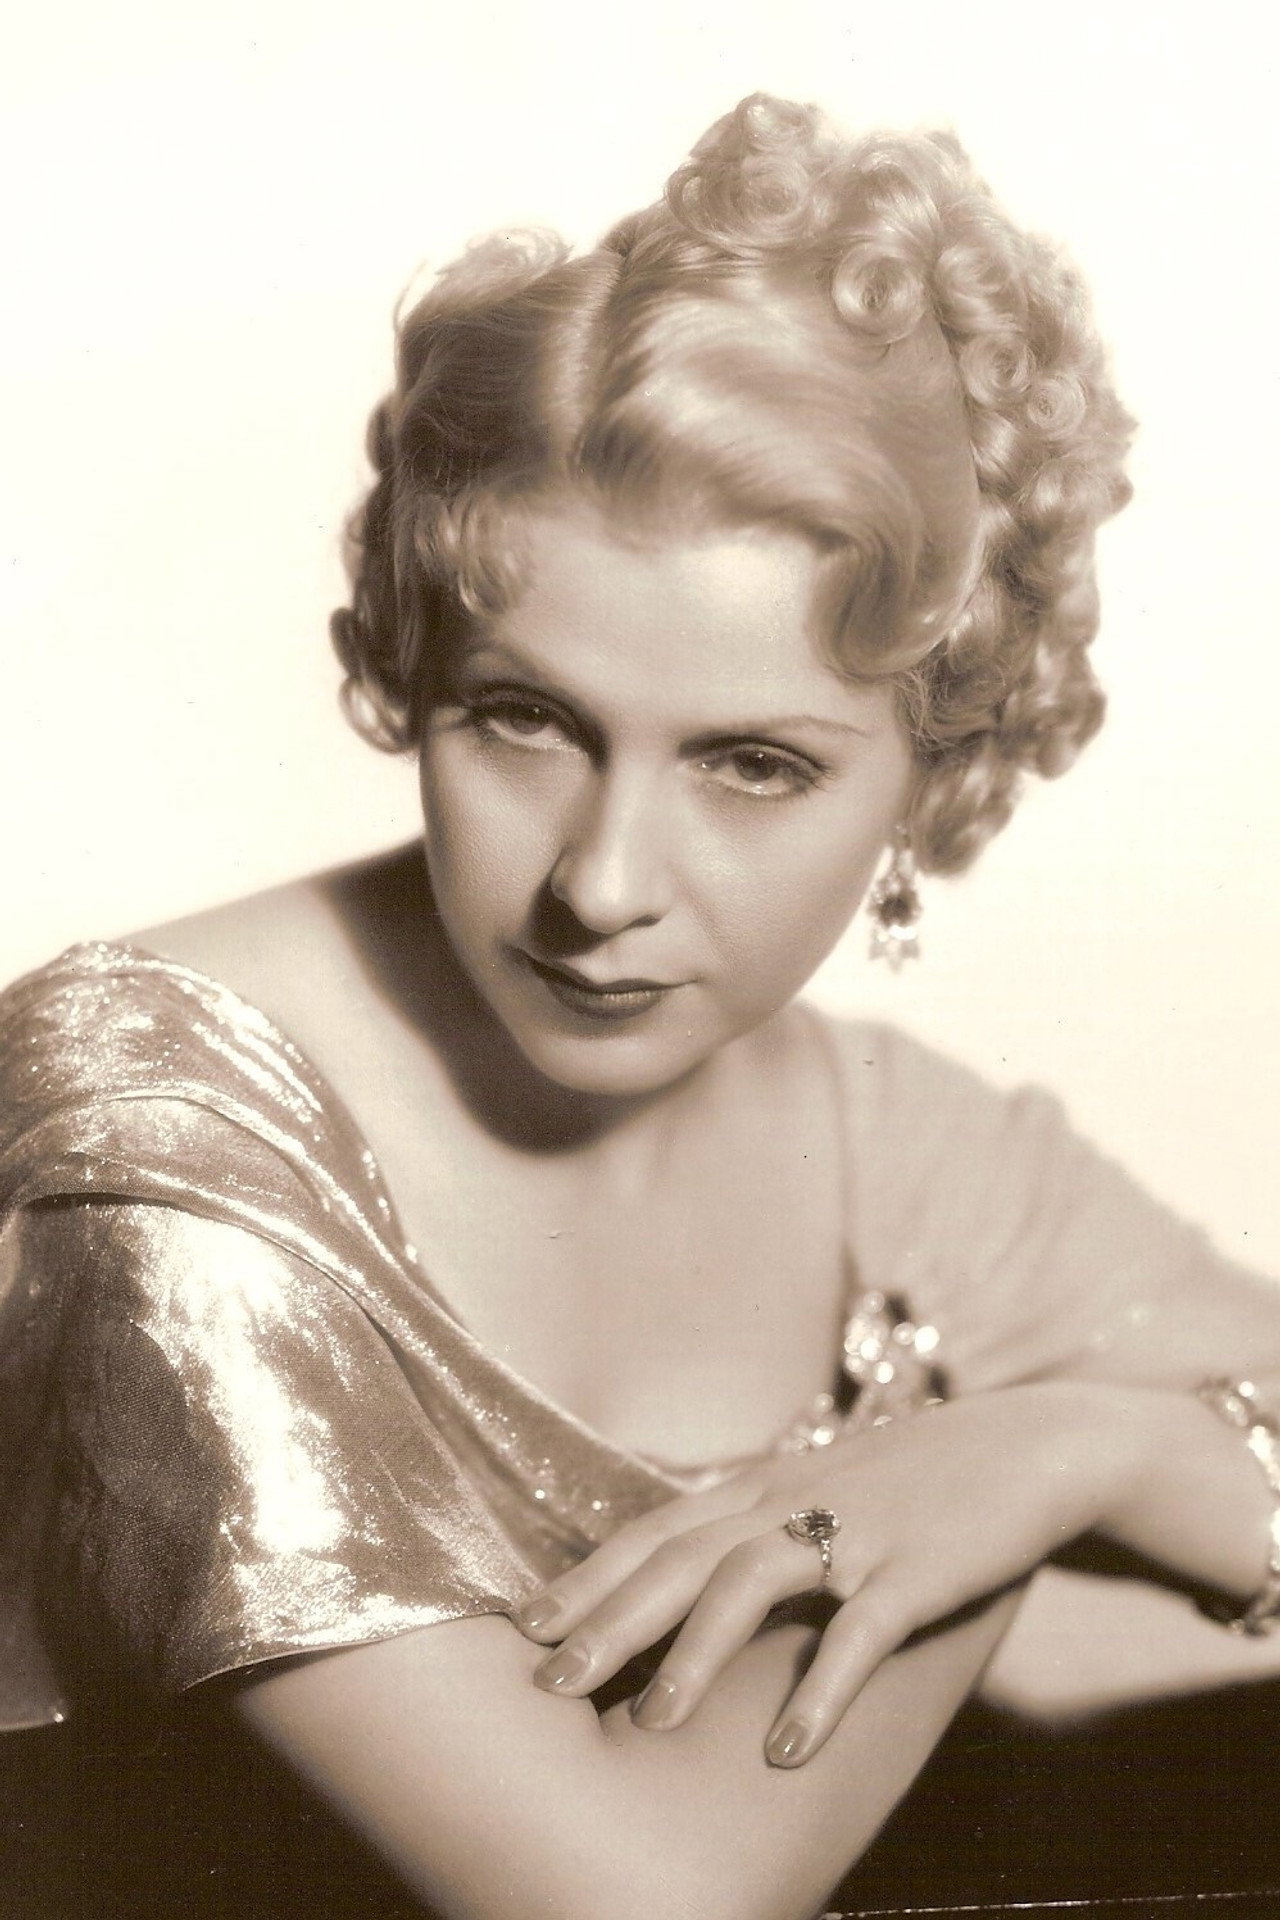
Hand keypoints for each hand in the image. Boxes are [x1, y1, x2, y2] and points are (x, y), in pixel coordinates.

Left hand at [512, 1380, 1151, 1764]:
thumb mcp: (820, 1491)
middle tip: (549, 1682)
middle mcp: (792, 1501)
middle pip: (681, 1557)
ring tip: (648, 1723)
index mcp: (762, 1487)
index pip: (655, 1531)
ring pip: (752, 1582)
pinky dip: (821, 1691)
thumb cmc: (912, 1481)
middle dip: (610, 1619)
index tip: (522, 1627)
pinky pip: (860, 1633)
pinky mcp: (916, 1568)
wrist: (1029, 1445)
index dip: (588, 1578)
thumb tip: (678, 1583)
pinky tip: (789, 1752)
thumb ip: (754, 1526)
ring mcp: (853, 1532)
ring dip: (696, 1654)